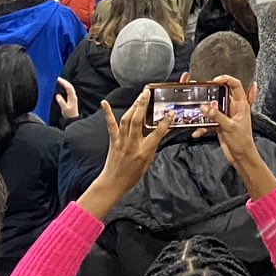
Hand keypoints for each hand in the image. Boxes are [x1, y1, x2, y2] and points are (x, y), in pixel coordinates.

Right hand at [54, 77, 79, 120]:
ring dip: (64, 83)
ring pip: (69, 87)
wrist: (73, 119)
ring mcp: (72, 96)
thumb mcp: (64, 109)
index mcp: (72, 97)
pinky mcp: (71, 98)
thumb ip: (61, 102)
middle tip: (57, 78)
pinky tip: (60, 86)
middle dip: (64, 81)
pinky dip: (64, 86)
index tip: (57, 79)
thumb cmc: (69, 114)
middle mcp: (73, 95)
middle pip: (69, 85)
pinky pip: (68, 90)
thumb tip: (57, 95)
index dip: (63, 82)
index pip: (68, 87)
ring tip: (58, 80)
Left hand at [79, 95, 171, 217]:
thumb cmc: (133, 174)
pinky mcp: (113, 140)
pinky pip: (111, 125)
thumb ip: (155, 144)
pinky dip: (107, 113)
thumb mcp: (149, 161)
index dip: (165, 122)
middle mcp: (132, 144)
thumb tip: (163, 130)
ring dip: (133, 106)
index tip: (171, 112)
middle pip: (138, 121)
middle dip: (143, 105)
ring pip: (126, 120)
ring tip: (139, 96)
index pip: (157, 133)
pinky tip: (104, 102)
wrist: (114, 183)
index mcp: (144, 151)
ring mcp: (121, 141)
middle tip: (147, 92)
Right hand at [201, 78, 274, 193]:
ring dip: (204, 111)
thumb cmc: (242, 142)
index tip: (215, 80)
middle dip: (211, 94)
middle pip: (222, 94)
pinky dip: (203, 126)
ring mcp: (226, 116)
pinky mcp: (220, 125)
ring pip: (213, 108)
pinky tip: (197, 132)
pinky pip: (209, 121)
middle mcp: (234, 108)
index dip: (227, 79)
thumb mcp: (229, 127)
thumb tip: (204, 106)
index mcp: (241, 105)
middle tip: (201, 92)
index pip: (236, 85)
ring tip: (195, 111)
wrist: (241, 157)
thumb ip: (217, 116)